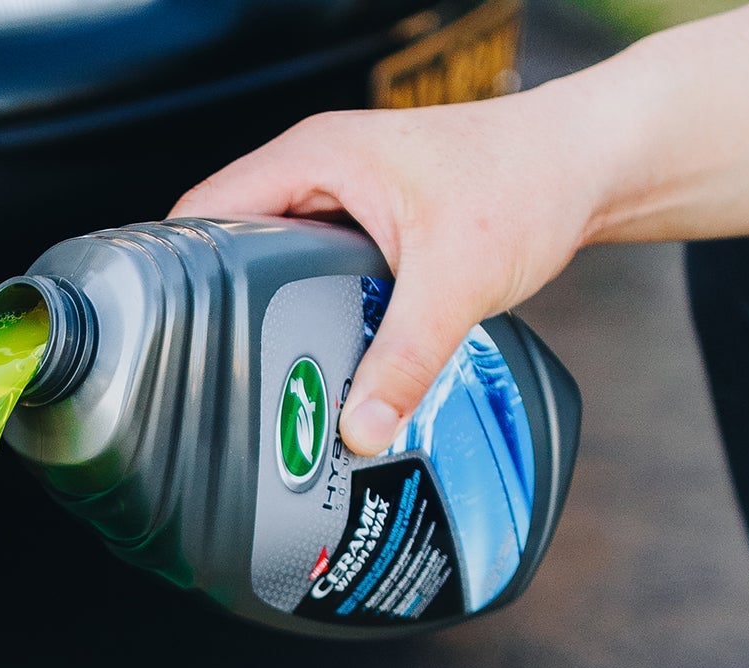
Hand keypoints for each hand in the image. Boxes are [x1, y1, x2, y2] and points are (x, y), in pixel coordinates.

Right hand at [174, 93, 595, 454]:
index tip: (159, 342)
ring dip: (263, 319)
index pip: (203, 214)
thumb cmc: (529, 182)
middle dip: (215, 313)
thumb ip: (404, 358)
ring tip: (251, 383)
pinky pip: (305, 275)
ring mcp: (336, 200)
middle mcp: (314, 172)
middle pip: (225, 248)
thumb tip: (357, 430)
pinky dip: (302, 316)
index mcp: (313, 157)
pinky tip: (310, 363)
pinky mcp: (361, 228)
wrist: (589, 164)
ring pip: (267, 266)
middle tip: (207, 383)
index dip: (173, 278)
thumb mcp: (458, 279)